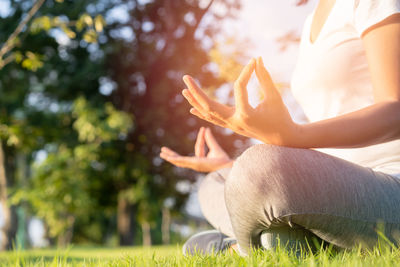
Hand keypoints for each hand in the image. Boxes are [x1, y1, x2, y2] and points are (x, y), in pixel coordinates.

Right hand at [160, 127, 232, 171]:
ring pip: (179, 161)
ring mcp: (194, 165)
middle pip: (182, 159)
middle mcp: (196, 164)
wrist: (226, 166)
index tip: (204, 129)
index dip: (201, 137)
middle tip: (163, 152)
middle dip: (173, 155)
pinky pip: (182, 161)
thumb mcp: (215, 147)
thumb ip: (209, 139)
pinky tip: (168, 157)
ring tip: (162, 153)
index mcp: (201, 160)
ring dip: (170, 157)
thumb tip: (206, 129)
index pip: (198, 147)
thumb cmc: (223, 160)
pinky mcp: (194, 164)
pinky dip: (175, 159)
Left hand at [181, 57, 299, 145]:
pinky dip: (202, 114)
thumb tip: (258, 58)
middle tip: (186, 77)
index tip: (254, 61)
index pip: (240, 87)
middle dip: (197, 92)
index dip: (247, 72)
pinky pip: (213, 120)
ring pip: (208, 114)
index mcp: (247, 114)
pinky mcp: (231, 127)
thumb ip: (265, 78)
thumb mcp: (274, 96)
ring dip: (195, 102)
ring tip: (184, 90)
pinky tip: (191, 109)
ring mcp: (231, 126)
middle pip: (209, 106)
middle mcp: (235, 122)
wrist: (282, 138)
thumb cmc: (280, 116)